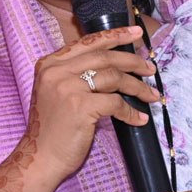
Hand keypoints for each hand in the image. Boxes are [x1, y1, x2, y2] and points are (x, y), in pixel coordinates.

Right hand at [0, 26, 159, 187]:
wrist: (39, 158)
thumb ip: (75, 74)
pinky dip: (131, 112)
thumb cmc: (52, 129)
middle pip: (104, 57)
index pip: (88, 42)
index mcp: (50, 64)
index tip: (135, 33)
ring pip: (114, 77)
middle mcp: (56, 71)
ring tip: (151, 95)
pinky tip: (139, 119)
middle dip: (133, 61)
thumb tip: (113, 65)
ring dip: (137, 87)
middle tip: (151, 68)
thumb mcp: (57, 92)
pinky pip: (115, 103)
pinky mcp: (80, 106)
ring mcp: (67, 87)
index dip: (115, 35)